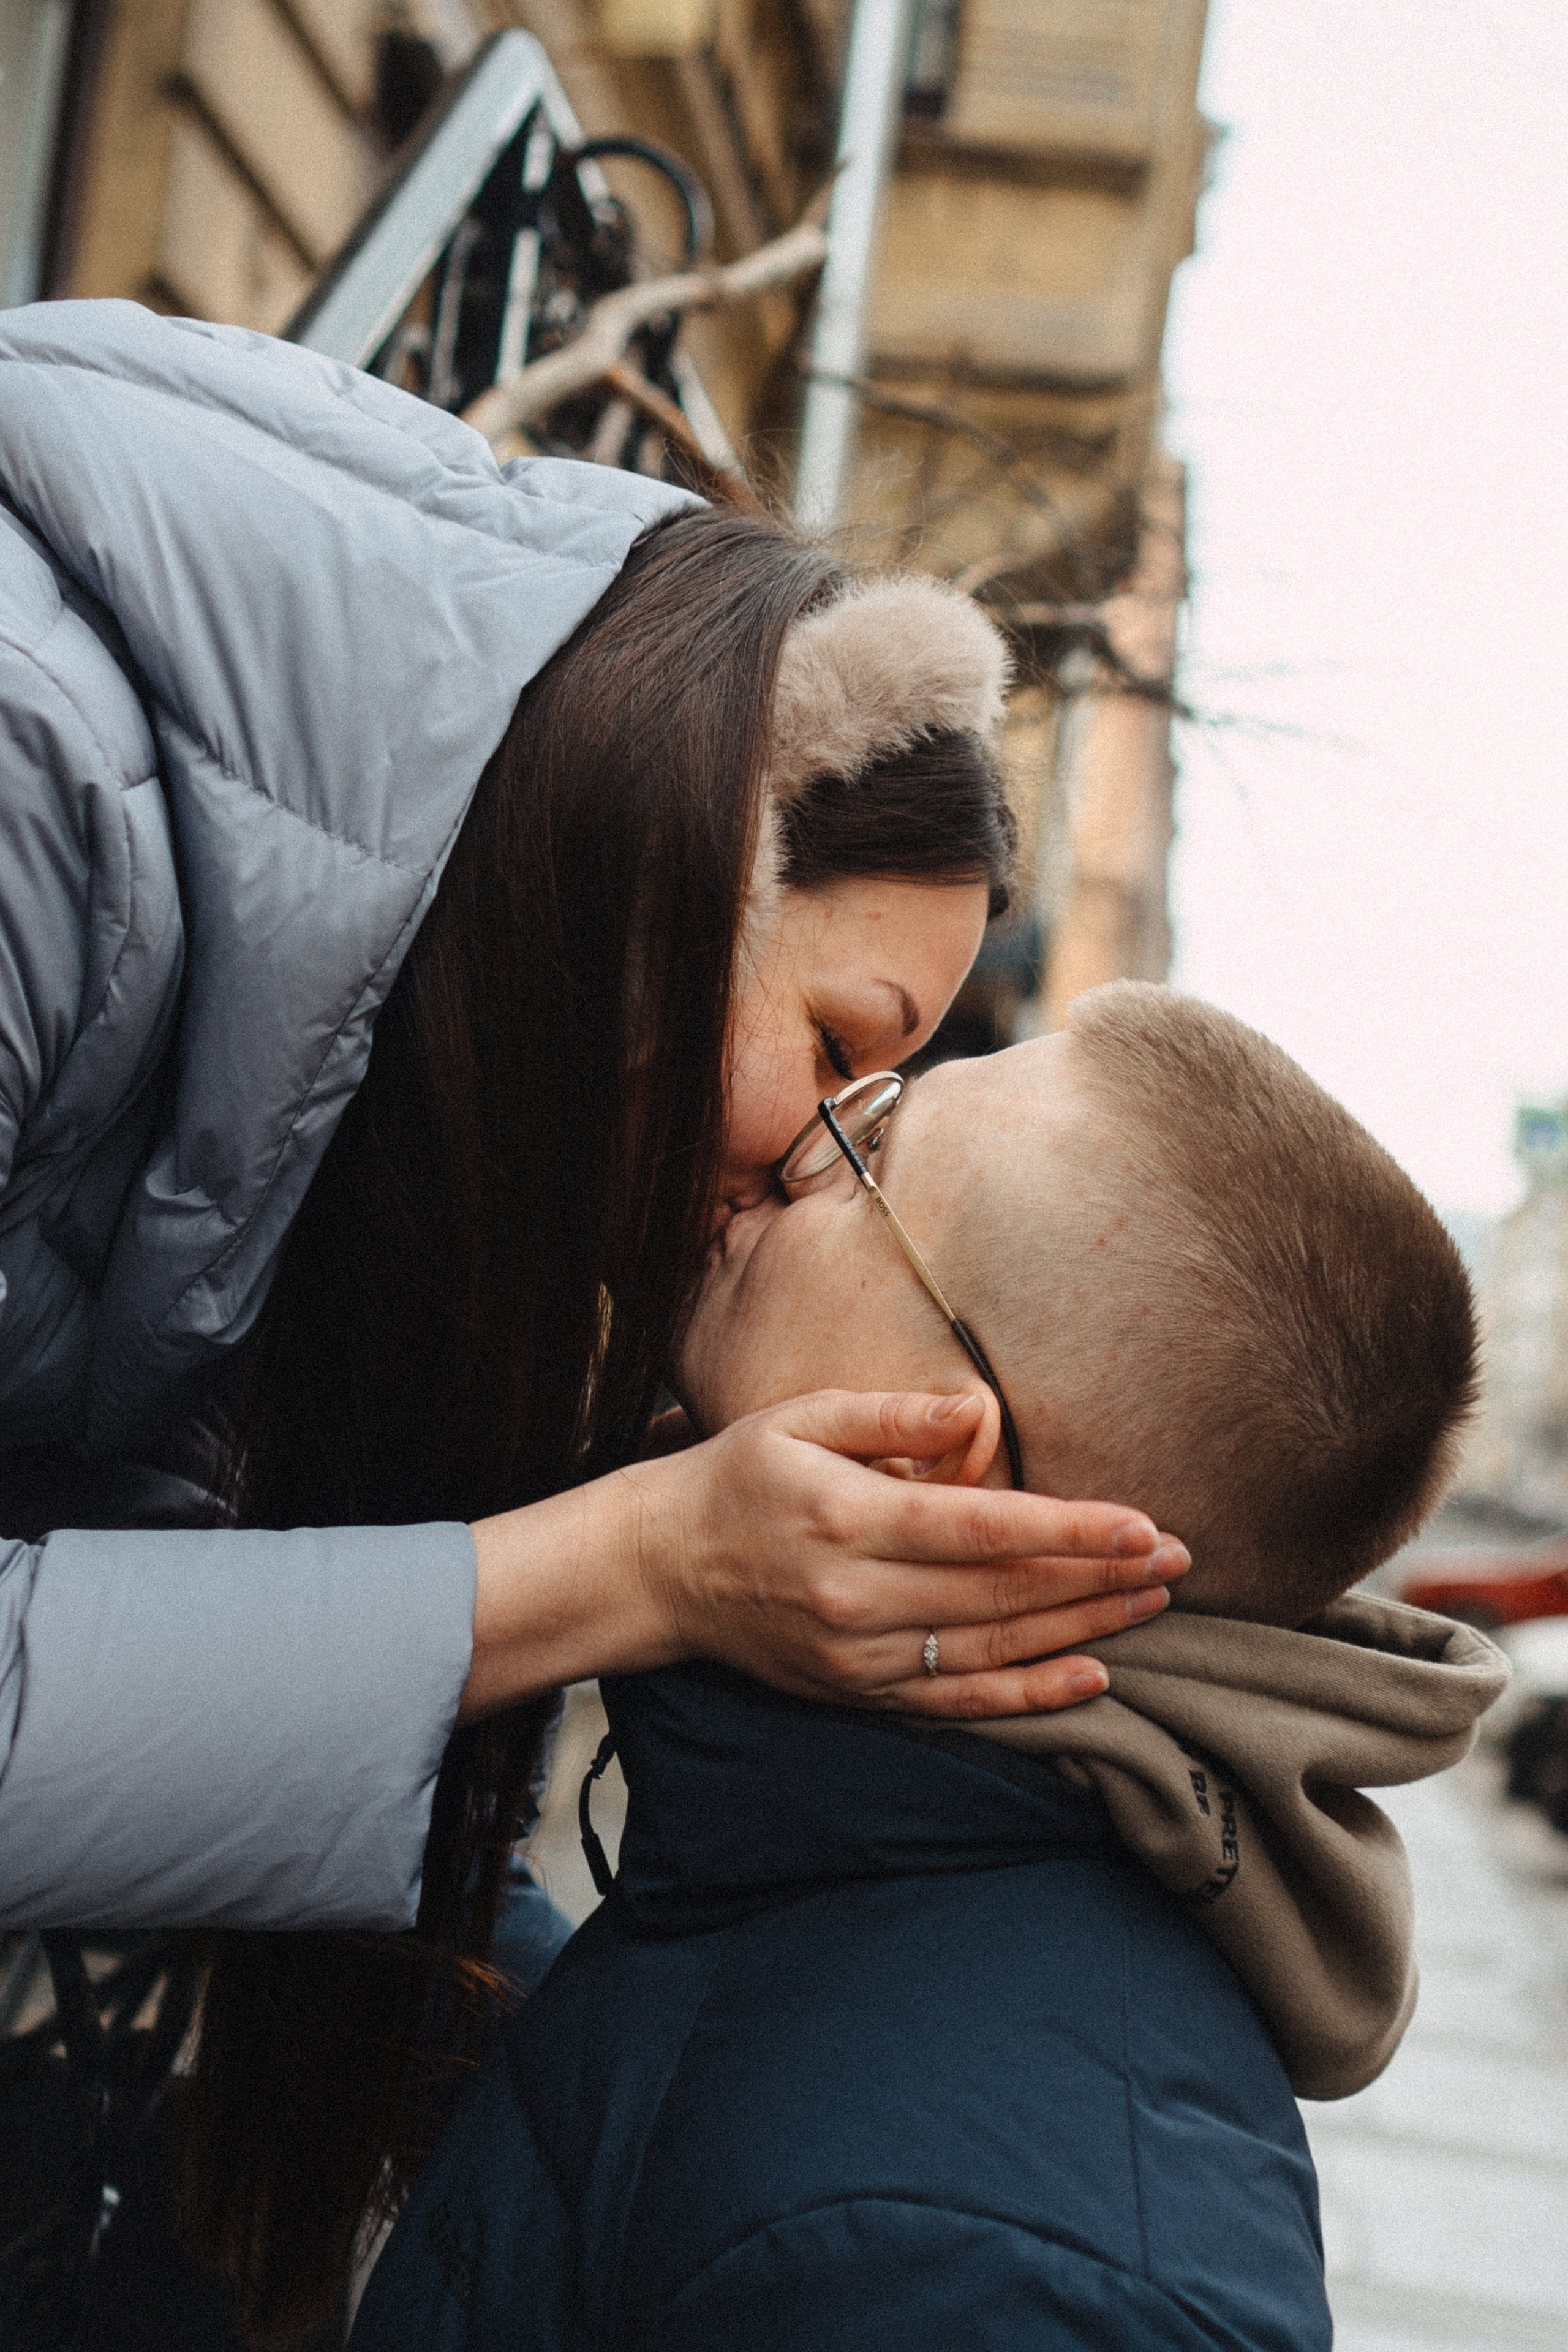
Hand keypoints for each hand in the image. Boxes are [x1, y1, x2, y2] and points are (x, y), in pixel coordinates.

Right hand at [622, 1387, 1188, 1719]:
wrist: (660, 1570)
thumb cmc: (738, 1478)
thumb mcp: (802, 1419)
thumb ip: (893, 1416)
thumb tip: (975, 1412)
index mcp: (849, 1520)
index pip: (985, 1530)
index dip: (1072, 1532)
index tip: (1143, 1526)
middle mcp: (859, 1598)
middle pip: (1005, 1592)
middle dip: (1101, 1577)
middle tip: (1178, 1560)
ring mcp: (860, 1657)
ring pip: (995, 1647)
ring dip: (1084, 1629)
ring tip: (1153, 1603)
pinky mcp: (859, 1693)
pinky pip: (960, 1702)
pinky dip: (1031, 1695)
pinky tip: (1092, 1678)